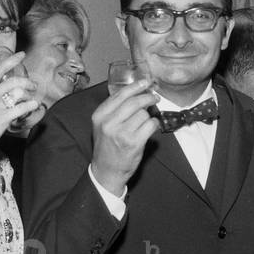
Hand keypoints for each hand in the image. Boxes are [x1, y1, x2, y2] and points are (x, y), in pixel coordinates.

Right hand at [0, 52, 40, 151]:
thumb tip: (2, 93)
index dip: (11, 61)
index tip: (21, 55)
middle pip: (13, 81)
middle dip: (27, 82)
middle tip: (33, 85)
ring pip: (18, 93)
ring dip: (29, 96)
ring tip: (31, 101)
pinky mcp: (2, 119)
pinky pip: (21, 108)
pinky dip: (30, 106)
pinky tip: (33, 106)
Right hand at [89, 79, 159, 195]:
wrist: (106, 170)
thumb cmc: (107, 147)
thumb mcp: (102, 125)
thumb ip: (114, 109)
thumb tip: (135, 93)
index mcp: (100, 116)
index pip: (119, 95)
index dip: (135, 86)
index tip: (145, 82)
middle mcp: (109, 123)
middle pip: (134, 102)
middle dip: (147, 98)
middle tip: (154, 98)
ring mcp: (121, 133)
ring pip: (143, 114)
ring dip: (149, 115)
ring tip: (147, 120)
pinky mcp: (134, 143)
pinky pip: (150, 125)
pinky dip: (154, 125)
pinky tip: (151, 128)